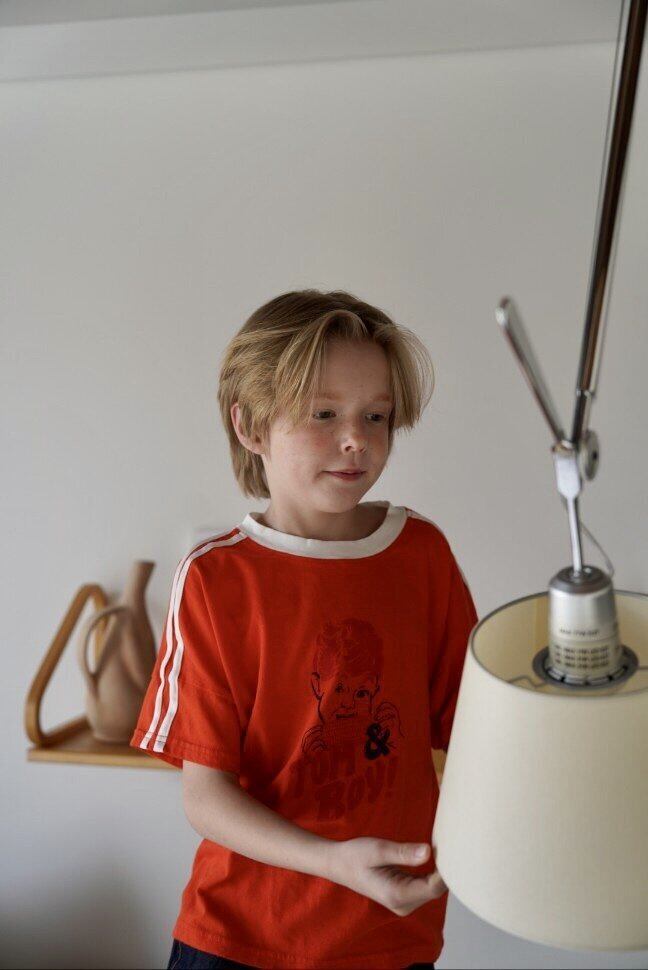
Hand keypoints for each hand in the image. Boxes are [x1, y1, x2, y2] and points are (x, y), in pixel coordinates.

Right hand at [325, 837, 447, 916]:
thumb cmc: (356, 855)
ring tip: (447, 848)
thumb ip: (403, 852)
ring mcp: (404, 902)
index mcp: (397, 895)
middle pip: (436, 890)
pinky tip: (436, 856)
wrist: (339, 864)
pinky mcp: (405, 896)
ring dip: (440, 871)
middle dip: (446, 870)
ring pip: (432, 888)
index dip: (447, 871)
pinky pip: (425, 886)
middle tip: (453, 844)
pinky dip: (432, 872)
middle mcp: (403, 904)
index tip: (455, 849)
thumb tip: (429, 851)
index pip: (433, 888)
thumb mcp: (378, 849)